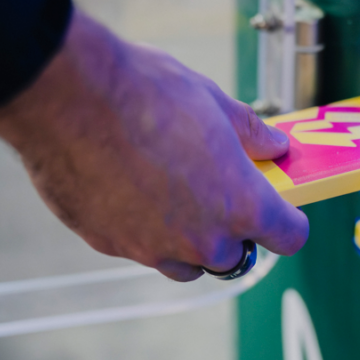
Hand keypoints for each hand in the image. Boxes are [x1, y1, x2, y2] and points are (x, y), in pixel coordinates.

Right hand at [0, 10, 308, 280]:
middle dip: (233, 230)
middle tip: (218, 190)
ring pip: (186, 264)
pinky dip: (143, 230)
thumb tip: (274, 146)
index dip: (288, 223)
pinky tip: (129, 189)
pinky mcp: (110, 245)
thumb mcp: (214, 102)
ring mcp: (153, 249)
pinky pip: (140, 249)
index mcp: (241, 205)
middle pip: (235, 256)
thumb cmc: (147, 94)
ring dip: (190, 241)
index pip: (288, 238)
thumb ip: (250, 134)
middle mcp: (201, 240)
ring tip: (173, 193)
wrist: (70, 99)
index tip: (280, 209)